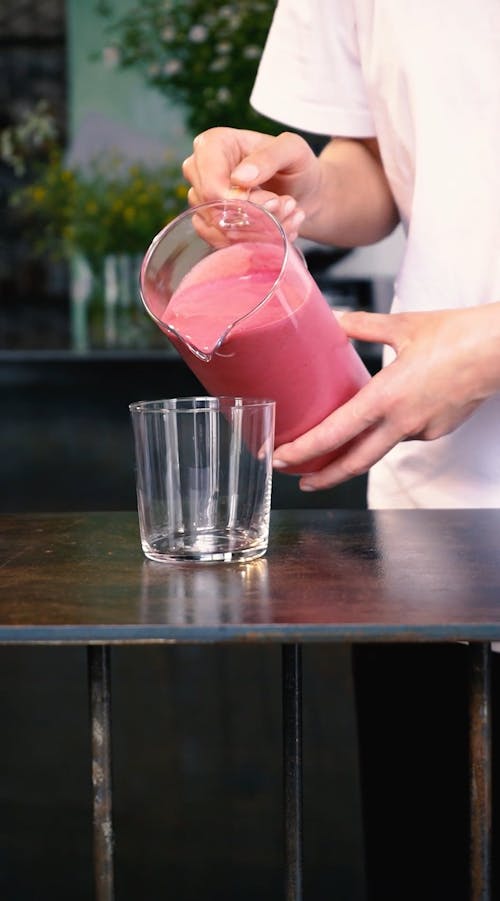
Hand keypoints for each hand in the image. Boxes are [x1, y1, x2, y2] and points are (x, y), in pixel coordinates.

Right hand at [182, 127, 319, 239]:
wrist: (302, 191)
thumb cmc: (294, 164)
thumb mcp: (292, 150)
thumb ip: (268, 158)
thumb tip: (239, 178)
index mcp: (214, 144)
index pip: (210, 184)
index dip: (237, 201)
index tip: (271, 201)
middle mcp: (199, 170)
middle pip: (211, 208)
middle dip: (253, 215)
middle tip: (284, 205)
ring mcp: (201, 199)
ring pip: (216, 228)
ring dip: (257, 230)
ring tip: (285, 214)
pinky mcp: (209, 223)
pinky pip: (219, 242)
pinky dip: (251, 242)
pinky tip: (275, 230)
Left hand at [272, 304, 499, 489]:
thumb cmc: (458, 335)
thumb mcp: (402, 326)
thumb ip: (362, 326)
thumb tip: (335, 321)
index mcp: (386, 397)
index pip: (334, 434)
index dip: (303, 451)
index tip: (280, 457)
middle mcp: (402, 421)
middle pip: (354, 463)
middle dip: (322, 476)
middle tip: (299, 480)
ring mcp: (422, 430)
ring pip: (380, 448)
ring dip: (355, 452)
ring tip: (335, 449)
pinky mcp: (438, 430)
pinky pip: (405, 434)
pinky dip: (388, 431)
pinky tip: (386, 416)